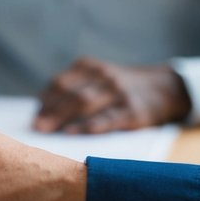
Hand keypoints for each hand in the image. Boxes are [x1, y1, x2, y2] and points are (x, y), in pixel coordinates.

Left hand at [34, 58, 191, 133]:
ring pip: (86, 104)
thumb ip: (73, 88)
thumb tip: (41, 110)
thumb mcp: (98, 78)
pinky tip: (73, 133)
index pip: (60, 83)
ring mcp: (119, 93)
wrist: (165, 88)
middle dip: (50, 111)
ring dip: (62, 118)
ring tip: (46, 130)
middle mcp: (104, 76)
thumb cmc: (120, 88)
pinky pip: (108, 119)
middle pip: (71, 94)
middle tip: (35, 126)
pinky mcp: (133, 111)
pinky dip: (89, 126)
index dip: (45, 100)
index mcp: (90, 67)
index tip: (33, 115)